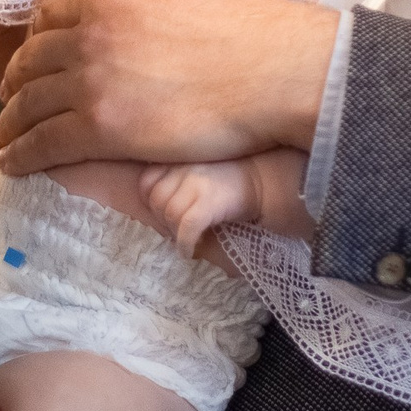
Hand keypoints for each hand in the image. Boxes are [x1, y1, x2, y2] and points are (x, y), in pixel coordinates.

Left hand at [0, 0, 338, 174]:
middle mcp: (87, 39)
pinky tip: (13, 163)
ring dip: (10, 122)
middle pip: (31, 60)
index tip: (35, 49)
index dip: (36, 33)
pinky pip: (46, 144)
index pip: (48, 12)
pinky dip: (22, 155)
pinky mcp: (103, 131)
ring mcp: (92, 86)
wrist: (276, 69)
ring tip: (3, 136)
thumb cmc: (248, 16)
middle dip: (16, 79)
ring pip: (30, 105)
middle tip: (12, 94)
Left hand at [141, 158, 262, 253]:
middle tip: (178, 230)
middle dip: (163, 221)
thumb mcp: (196, 170)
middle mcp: (185, 167)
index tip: (163, 213)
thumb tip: (153, 210)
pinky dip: (185, 243)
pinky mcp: (210, 201)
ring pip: (170, 214)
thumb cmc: (230, 179)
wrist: (263, 182)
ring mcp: (197, 183)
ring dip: (175, 234)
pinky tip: (188, 252)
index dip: (150, 201)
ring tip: (186, 240)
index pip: (146, 181)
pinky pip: (187, 227)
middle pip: (156, 201)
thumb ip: (175, 179)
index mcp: (180, 159)